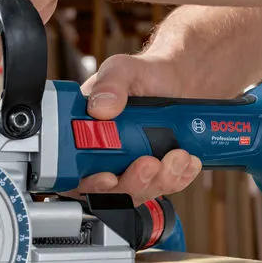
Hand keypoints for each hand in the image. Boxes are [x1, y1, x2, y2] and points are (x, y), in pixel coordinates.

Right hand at [67, 53, 202, 205]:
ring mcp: (129, 167)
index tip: (108, 177)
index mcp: (82, 136)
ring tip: (177, 156)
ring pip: (139, 193)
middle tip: (149, 164)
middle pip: (108, 192)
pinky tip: (187, 161)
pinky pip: (166, 186)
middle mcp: (103, 157)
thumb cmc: (143, 74)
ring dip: (160, 181)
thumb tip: (101, 107)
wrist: (178, 80)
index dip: (89, 183)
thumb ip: (109, 84)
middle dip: (132, 184)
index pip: (74, 174)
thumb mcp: (122, 69)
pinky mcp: (155, 173)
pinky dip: (179, 177)